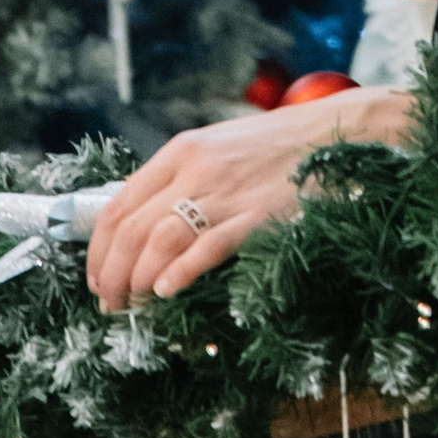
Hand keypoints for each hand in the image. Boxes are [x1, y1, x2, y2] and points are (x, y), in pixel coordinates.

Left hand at [85, 89, 410, 308]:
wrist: (339, 133)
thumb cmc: (279, 146)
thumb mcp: (220, 148)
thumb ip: (183, 178)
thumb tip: (145, 224)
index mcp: (182, 151)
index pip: (118, 204)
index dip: (98, 249)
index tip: (97, 278)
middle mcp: (196, 169)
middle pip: (131, 228)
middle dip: (110, 273)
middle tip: (109, 303)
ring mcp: (226, 191)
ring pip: (158, 240)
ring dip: (136, 280)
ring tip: (132, 305)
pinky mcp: (257, 214)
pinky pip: (207, 246)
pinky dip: (180, 272)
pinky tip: (167, 290)